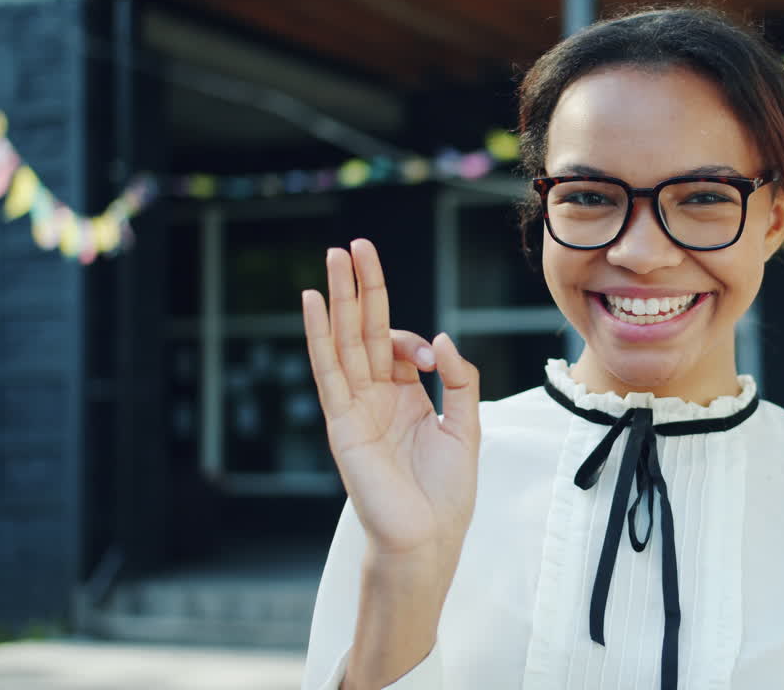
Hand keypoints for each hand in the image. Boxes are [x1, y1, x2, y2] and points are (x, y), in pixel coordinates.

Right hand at [302, 239, 479, 572]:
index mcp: (405, 397)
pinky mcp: (342, 422)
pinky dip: (319, 335)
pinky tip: (316, 301)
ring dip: (339, 298)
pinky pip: (328, 370)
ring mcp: (355, 407)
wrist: (428, 539)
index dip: (414, 338)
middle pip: (365, 331)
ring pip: (344, 341)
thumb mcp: (467, 426)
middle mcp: (376, 397)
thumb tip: (440, 338)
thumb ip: (461, 380)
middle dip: (362, 288)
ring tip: (335, 257)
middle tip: (353, 245)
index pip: (399, 346)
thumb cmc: (446, 493)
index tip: (435, 356)